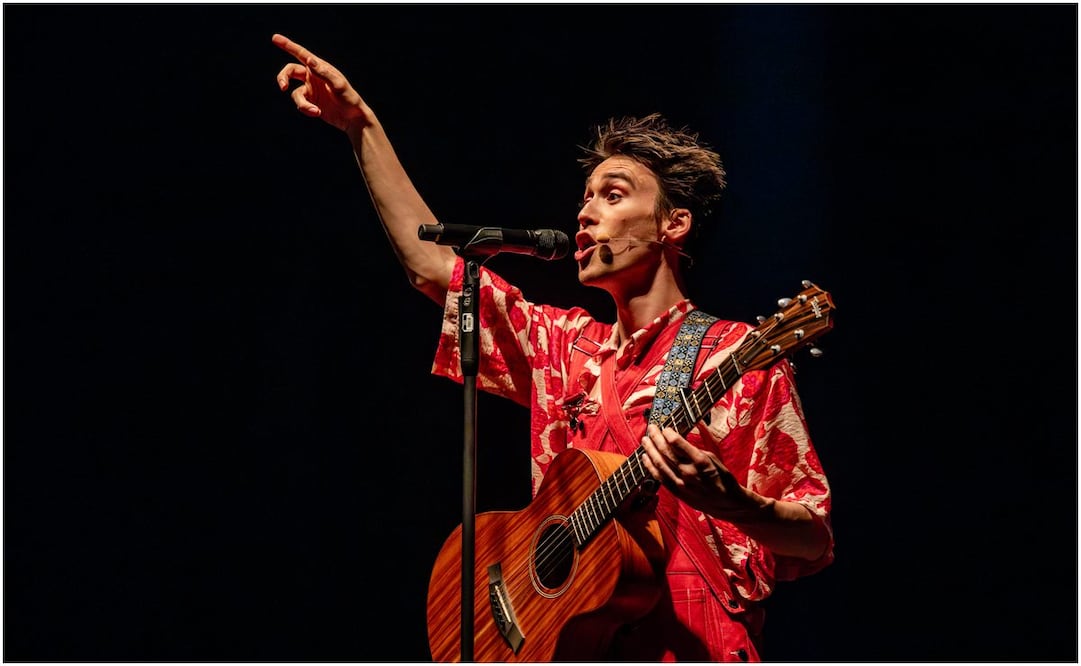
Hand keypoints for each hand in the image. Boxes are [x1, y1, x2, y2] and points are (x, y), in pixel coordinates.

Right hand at [272, 33, 367, 131]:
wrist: (353, 118)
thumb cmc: (349, 98)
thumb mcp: (338, 85)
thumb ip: (323, 72)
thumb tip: (309, 59)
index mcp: (320, 67)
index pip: (301, 54)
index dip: (288, 45)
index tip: (275, 38)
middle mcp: (313, 76)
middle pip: (290, 71)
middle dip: (283, 78)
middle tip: (283, 87)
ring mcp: (311, 90)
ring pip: (295, 94)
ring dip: (302, 103)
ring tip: (314, 111)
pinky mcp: (310, 102)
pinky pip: (301, 105)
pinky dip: (307, 109)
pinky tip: (317, 112)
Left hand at [639, 422, 764, 518]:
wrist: (728, 503)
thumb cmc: (722, 478)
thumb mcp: (712, 458)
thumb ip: (694, 450)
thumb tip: (677, 441)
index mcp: (700, 461)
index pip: (677, 443)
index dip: (667, 433)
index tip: (664, 427)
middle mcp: (689, 472)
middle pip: (666, 452)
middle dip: (656, 438)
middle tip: (651, 428)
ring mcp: (681, 484)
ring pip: (660, 464)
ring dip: (650, 450)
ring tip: (645, 440)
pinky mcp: (677, 492)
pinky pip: (660, 477)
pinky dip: (650, 466)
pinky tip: (645, 457)